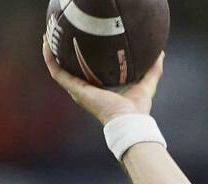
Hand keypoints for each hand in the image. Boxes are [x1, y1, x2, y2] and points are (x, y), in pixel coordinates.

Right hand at [41, 34, 163, 124]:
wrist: (129, 121)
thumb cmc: (137, 110)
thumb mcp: (146, 84)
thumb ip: (153, 70)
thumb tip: (161, 54)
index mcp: (98, 91)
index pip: (86, 74)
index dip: (80, 60)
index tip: (79, 46)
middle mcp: (85, 91)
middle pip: (69, 71)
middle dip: (63, 55)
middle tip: (60, 39)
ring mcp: (78, 91)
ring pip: (59, 70)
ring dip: (51, 54)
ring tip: (47, 37)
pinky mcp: (75, 89)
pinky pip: (57, 72)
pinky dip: (50, 59)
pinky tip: (46, 45)